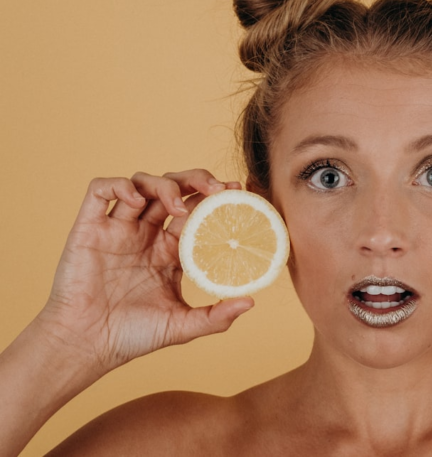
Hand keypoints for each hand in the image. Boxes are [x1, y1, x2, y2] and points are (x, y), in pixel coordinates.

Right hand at [37, 170, 253, 373]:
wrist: (87, 346)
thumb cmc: (132, 337)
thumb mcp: (182, 327)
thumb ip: (217, 316)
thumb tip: (250, 302)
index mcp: (169, 251)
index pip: (196, 212)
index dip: (216, 199)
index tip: (237, 192)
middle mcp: (146, 234)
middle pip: (173, 189)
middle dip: (196, 180)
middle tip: (216, 188)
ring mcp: (118, 229)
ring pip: (142, 184)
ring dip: (164, 184)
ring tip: (178, 205)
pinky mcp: (89, 228)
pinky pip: (100, 190)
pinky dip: (118, 185)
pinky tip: (137, 201)